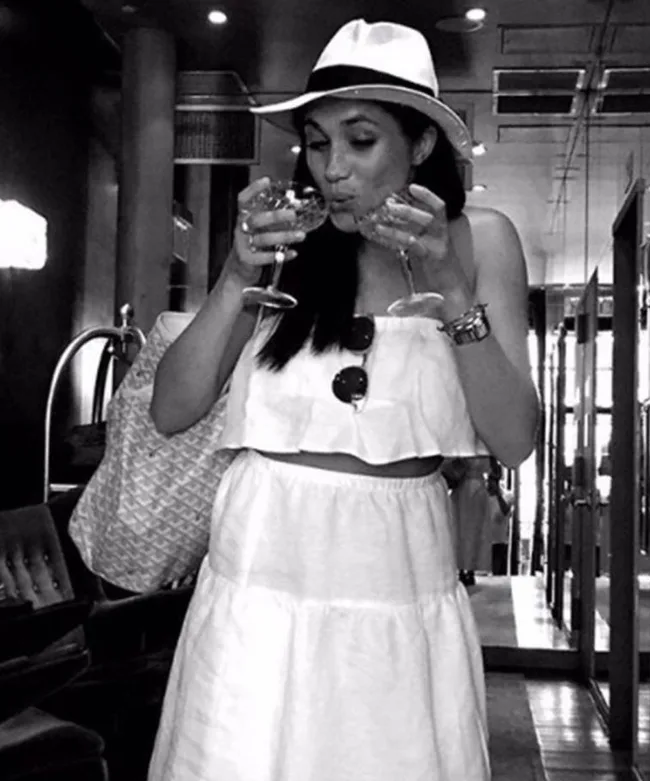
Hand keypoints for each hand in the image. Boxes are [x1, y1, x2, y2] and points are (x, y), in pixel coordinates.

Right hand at [226, 177, 305, 284]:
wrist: (240, 269)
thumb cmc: (253, 244)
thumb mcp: (259, 228)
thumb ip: (273, 220)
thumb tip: (295, 209)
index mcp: (243, 218)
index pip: (243, 200)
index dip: (253, 190)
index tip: (266, 181)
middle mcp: (241, 229)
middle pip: (256, 220)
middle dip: (275, 216)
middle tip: (293, 215)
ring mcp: (243, 244)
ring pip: (263, 239)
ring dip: (284, 236)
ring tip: (301, 235)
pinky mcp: (247, 259)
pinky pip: (265, 257)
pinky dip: (281, 255)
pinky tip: (293, 253)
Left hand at [375, 183, 468, 299]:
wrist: (453, 291)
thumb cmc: (440, 273)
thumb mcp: (429, 251)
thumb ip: (419, 238)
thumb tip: (398, 229)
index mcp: (442, 232)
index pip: (439, 207)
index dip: (427, 196)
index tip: (412, 187)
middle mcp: (442, 235)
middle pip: (429, 214)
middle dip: (408, 206)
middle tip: (389, 203)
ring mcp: (439, 245)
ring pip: (423, 224)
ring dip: (402, 218)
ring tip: (382, 217)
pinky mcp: (433, 256)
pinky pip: (413, 242)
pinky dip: (396, 236)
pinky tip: (383, 233)